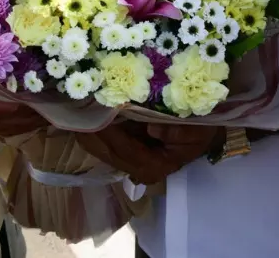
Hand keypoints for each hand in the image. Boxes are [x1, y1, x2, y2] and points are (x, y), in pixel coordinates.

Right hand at [0, 49, 46, 137]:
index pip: (6, 112)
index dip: (28, 109)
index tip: (48, 102)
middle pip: (11, 124)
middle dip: (34, 118)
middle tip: (58, 109)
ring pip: (7, 128)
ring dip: (28, 122)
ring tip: (50, 113)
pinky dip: (16, 122)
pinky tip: (30, 114)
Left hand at [76, 121, 221, 185]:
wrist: (203, 137)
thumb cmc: (201, 132)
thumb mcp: (197, 131)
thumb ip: (178, 132)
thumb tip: (152, 128)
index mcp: (154, 166)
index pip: (124, 149)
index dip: (109, 131)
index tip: (95, 111)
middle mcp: (138, 170)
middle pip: (106, 152)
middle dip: (91, 131)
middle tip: (76, 108)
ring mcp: (130, 166)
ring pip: (100, 150)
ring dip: (87, 131)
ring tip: (75, 109)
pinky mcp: (125, 157)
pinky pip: (102, 146)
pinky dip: (92, 131)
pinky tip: (83, 116)